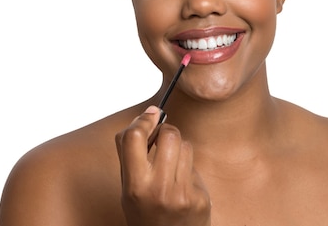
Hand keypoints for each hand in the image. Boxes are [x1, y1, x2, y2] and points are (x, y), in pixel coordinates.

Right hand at [115, 106, 210, 225]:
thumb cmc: (145, 212)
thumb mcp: (128, 186)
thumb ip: (130, 153)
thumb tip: (149, 114)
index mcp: (135, 185)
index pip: (134, 137)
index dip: (142, 120)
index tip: (149, 117)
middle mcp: (159, 190)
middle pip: (169, 134)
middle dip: (165, 130)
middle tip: (161, 139)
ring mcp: (182, 195)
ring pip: (185, 145)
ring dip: (178, 147)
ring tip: (171, 165)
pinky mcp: (200, 198)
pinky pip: (195, 165)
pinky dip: (187, 167)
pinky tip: (181, 183)